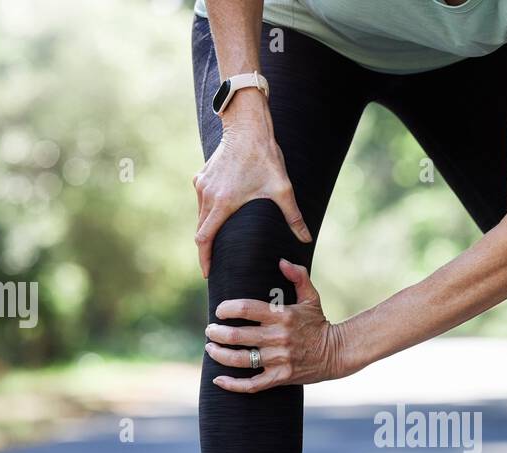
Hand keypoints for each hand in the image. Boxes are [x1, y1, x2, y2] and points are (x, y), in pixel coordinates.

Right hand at [192, 99, 310, 277]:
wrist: (247, 126)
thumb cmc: (265, 156)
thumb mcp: (283, 189)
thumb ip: (293, 216)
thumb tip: (306, 239)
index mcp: (222, 203)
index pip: (205, 238)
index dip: (204, 258)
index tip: (207, 272)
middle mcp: (207, 195)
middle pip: (200, 230)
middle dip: (206, 249)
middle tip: (215, 265)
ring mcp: (202, 184)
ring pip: (200, 215)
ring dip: (207, 230)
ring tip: (217, 244)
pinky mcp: (202, 176)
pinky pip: (201, 201)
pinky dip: (207, 212)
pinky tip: (220, 217)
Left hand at [205, 259, 348, 392]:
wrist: (337, 353)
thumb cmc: (319, 323)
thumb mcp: (311, 298)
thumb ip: (298, 276)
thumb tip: (282, 261)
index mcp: (282, 316)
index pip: (246, 309)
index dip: (227, 309)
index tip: (220, 311)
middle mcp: (278, 338)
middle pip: (237, 335)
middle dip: (217, 333)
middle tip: (210, 331)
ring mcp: (279, 359)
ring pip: (240, 360)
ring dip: (220, 355)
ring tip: (210, 349)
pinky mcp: (281, 377)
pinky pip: (252, 384)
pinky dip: (233, 384)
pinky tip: (218, 379)